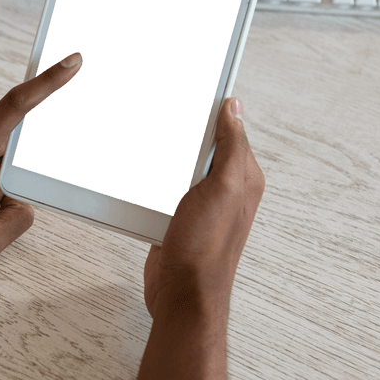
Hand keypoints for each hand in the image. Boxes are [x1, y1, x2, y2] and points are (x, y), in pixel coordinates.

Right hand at [143, 97, 263, 320]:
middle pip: (202, 144)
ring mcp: (199, 202)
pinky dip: (150, 176)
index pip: (230, 129)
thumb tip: (234, 107)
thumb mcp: (223, 188)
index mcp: (243, 177)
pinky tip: (136, 168)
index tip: (193, 86)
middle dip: (184, 128)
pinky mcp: (176, 215)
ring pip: (178, 163)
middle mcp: (224, 188)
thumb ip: (231, 147)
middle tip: (160, 107)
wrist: (181, 294)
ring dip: (163, 153)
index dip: (214, 109)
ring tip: (144, 135)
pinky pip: (162, 185)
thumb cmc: (205, 247)